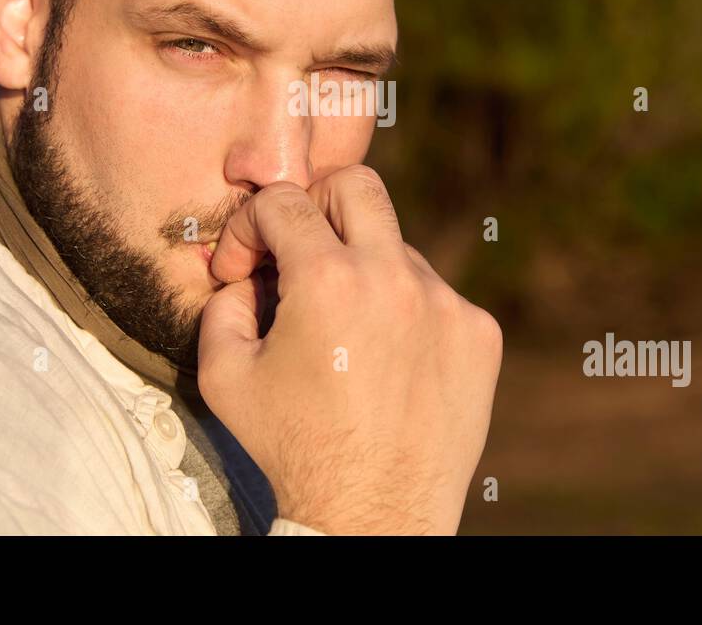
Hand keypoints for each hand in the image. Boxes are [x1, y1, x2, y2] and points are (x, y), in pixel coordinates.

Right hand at [197, 165, 502, 534]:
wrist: (372, 516)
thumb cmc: (293, 449)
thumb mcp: (224, 375)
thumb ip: (223, 304)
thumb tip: (246, 274)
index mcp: (328, 279)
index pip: (283, 200)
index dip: (249, 226)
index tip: (244, 267)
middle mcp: (394, 277)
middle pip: (357, 186)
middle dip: (315, 208)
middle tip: (299, 255)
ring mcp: (446, 303)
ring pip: (396, 248)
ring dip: (362, 273)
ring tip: (345, 337)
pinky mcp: (478, 333)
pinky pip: (434, 295)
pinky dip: (404, 313)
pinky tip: (387, 362)